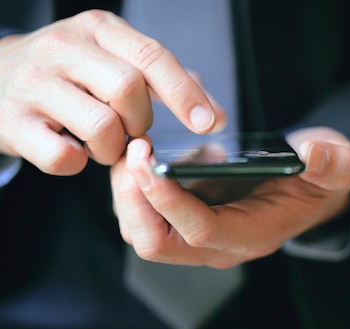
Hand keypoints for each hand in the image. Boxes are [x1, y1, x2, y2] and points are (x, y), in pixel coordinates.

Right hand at [0, 10, 221, 174]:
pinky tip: (72, 149)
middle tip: (132, 130)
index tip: (209, 123)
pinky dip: (78, 163)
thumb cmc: (67, 73)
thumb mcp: (114, 60)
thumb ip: (166, 84)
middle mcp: (63, 49)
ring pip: (100, 126)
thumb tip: (216, 116)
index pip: (151, 56)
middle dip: (142, 121)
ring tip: (102, 142)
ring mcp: (33, 84)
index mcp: (97, 29)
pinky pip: (64, 157)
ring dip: (112, 148)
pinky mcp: (12, 122)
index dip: (185, 94)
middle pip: (128, 89)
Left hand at [110, 127, 349, 267]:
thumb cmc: (321, 182)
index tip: (148, 161)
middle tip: (134, 150)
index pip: (200, 232)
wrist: (311, 190)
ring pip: (142, 231)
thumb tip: (311, 153)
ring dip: (128, 192)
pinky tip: (151, 153)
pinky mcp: (188, 219)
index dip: (169, 201)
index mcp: (254, 235)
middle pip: (156, 242)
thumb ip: (332, 165)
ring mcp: (201, 236)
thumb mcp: (339, 169)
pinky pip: (145, 214)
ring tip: (137, 147)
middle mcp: (221, 245)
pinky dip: (136, 186)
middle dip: (134, 199)